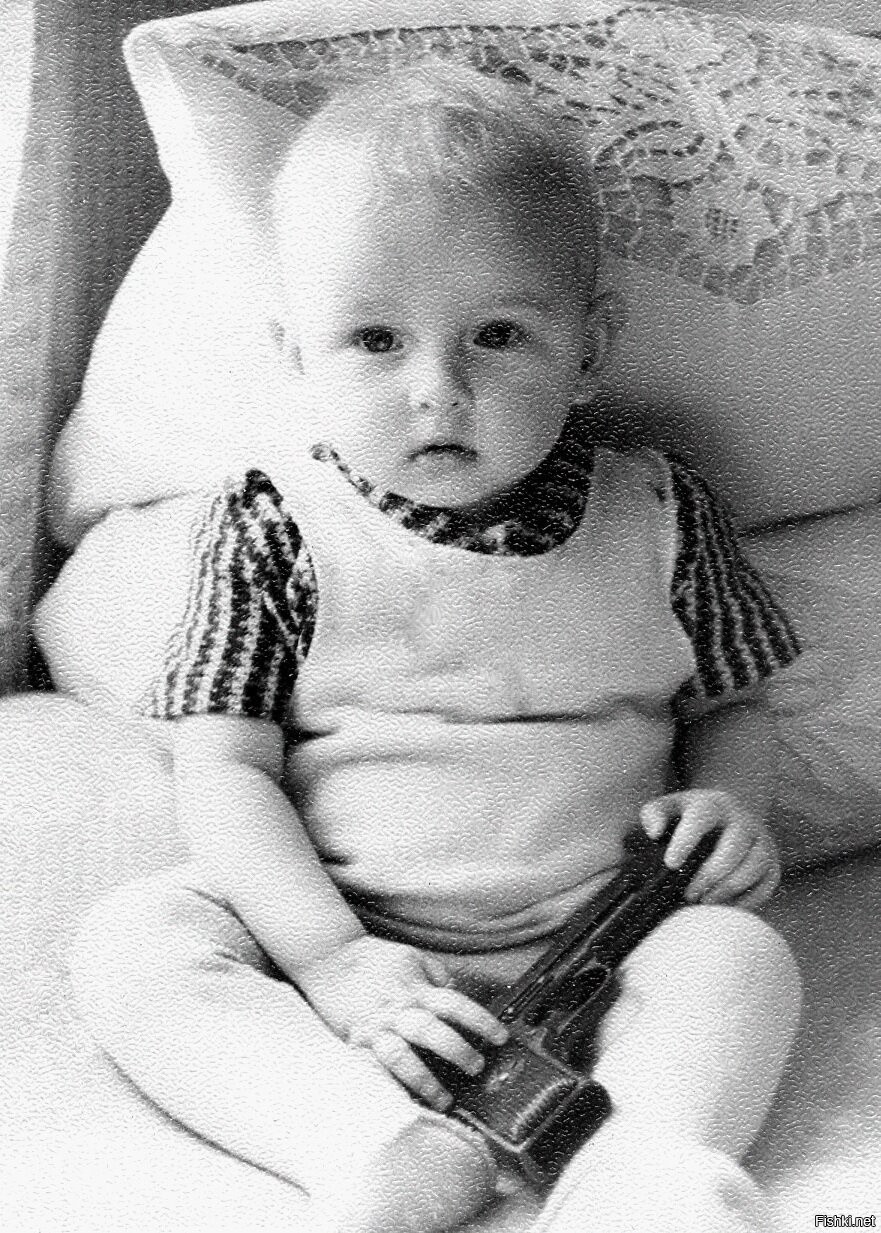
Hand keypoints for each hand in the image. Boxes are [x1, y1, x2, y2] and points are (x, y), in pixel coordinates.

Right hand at [295, 934, 507, 1110]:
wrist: (328, 957)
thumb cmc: (372, 958)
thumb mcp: (412, 958)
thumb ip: (437, 977)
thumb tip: (459, 995)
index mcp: (415, 989)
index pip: (455, 1004)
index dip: (481, 1021)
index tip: (500, 1037)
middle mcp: (397, 1010)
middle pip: (432, 1031)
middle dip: (457, 1051)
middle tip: (477, 1067)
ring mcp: (375, 1028)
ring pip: (401, 1056)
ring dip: (423, 1079)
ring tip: (443, 1099)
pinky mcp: (354, 1043)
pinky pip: (370, 1069)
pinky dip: (385, 1086)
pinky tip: (399, 1102)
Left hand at [640, 789, 780, 909]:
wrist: (731, 815)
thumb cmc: (691, 817)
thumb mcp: (670, 807)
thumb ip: (654, 814)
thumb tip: (653, 832)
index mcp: (713, 805)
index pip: (700, 820)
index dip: (685, 842)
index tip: (671, 864)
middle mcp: (743, 821)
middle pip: (731, 851)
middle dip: (708, 876)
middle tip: (687, 895)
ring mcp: (763, 842)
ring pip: (752, 869)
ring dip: (726, 890)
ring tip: (703, 902)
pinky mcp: (773, 864)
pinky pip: (765, 887)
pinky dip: (745, 901)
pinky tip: (723, 905)